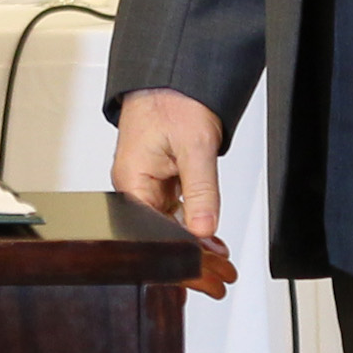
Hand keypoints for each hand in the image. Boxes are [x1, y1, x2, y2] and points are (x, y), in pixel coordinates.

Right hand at [112, 88, 234, 292]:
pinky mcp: (158, 177)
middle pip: (160, 235)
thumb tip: (204, 230)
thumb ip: (201, 190)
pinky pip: (173, 209)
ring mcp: (145, 183)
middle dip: (192, 259)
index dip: (183, 258)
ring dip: (194, 244)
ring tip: (219, 266)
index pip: (154, 234)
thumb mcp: (196, 146)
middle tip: (220, 279)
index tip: (208, 276)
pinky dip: (192, 223)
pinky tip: (210, 241)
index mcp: (131, 181)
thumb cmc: (173, 99)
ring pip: (168, 224)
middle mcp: (134, 185)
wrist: (173, 73)